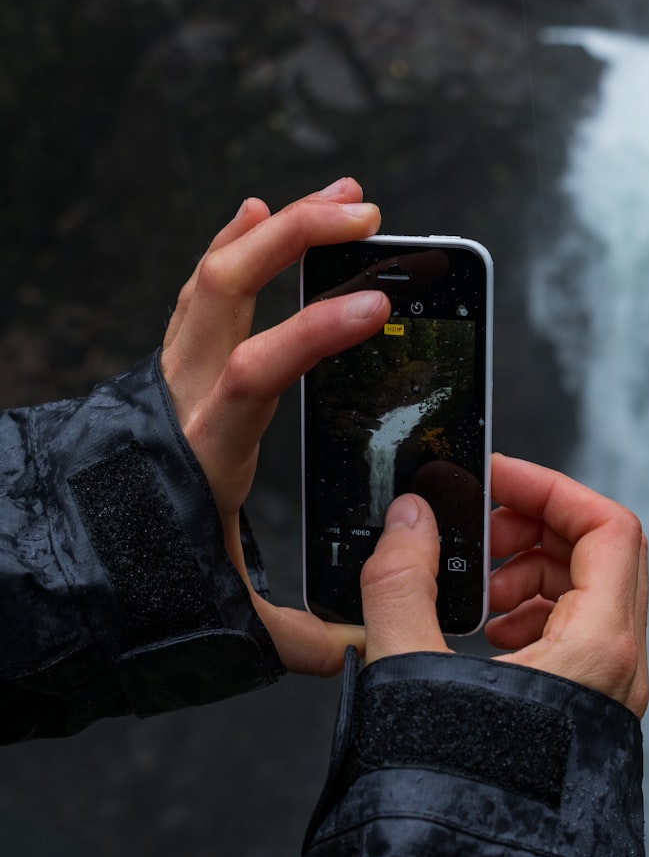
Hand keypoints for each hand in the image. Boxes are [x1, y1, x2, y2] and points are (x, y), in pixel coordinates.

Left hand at [161, 178, 389, 675]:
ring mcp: (175, 365)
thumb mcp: (217, 604)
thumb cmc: (142, 566)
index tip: (376, 305)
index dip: (314, 332)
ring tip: (344, 198)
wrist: (65, 550)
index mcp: (205, 444)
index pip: (256, 370)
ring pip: (215, 271)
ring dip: (279, 226)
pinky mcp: (174, 358)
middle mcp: (185, 389)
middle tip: (364, 215)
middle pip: (225, 286)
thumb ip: (289, 633)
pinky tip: (258, 209)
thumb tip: (351, 658)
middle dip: (295, 236)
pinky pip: (199, 284)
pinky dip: (232, 240)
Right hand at [359, 452, 648, 716]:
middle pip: (601, 554)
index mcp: (598, 650)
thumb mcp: (412, 674)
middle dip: (535, 528)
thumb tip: (409, 519)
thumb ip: (403, 582)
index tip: (497, 476)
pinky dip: (532, 610)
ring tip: (475, 589)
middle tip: (477, 530)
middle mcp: (617, 670)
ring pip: (590, 593)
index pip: (609, 527)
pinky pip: (576, 634)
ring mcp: (605, 693)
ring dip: (532, 569)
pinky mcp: (583, 712)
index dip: (551, 488)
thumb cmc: (460, 797)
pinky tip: (483, 630)